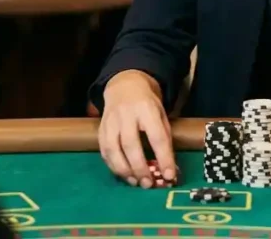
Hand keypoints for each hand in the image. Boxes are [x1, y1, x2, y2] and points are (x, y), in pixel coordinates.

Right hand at [99, 70, 175, 186]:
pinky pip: (104, 151)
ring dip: (124, 170)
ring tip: (135, 182)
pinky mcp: (101, 129)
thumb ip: (164, 138)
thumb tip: (168, 168)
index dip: (163, 158)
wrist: (124, 86)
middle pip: (131, 144)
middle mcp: (126, 114)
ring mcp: (110, 121)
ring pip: (113, 149)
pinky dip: (113, 166)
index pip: (157, 136)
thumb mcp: (161, 114)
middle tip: (148, 184)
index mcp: (147, 109)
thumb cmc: (147, 104)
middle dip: (140, 167)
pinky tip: (124, 174)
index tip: (169, 175)